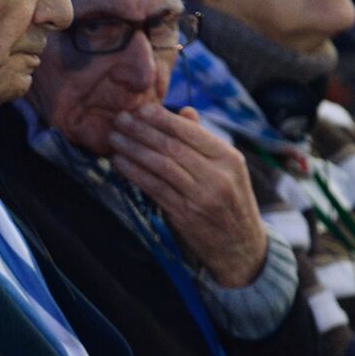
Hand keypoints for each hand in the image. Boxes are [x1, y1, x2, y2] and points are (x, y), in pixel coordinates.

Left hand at [108, 103, 266, 287]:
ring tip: (114, 138)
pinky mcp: (186, 215)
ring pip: (161, 166)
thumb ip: (204, 141)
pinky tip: (119, 163)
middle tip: (119, 119)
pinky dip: (134, 173)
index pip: (191, 132)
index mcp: (229, 158)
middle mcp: (218, 175)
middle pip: (173, 147)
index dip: (162, 119)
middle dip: (142, 130)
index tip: (140, 109)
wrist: (240, 247)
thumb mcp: (227, 169)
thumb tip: (185, 111)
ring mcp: (202, 196)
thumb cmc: (229, 202)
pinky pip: (155, 188)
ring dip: (133, 149)